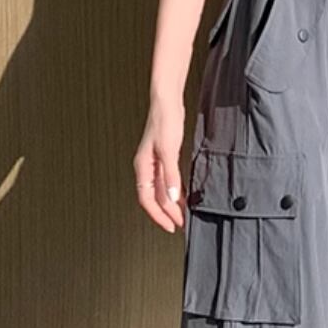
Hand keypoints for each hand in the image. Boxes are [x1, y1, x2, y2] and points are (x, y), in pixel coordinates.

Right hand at [134, 95, 185, 232]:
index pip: (147, 200)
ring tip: (184, 215)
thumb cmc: (164, 121)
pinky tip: (184, 198)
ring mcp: (154, 164)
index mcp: (143, 168)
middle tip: (181, 224)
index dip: (159, 215)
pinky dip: (175, 193)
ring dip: (171, 205)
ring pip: (160, 192)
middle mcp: (146, 169)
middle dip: (167, 213)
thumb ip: (170, 175)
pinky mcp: (164, 159)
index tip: (171, 226)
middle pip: (154, 199)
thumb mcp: (169, 150)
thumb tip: (171, 198)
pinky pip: (167, 183)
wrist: (167, 101)